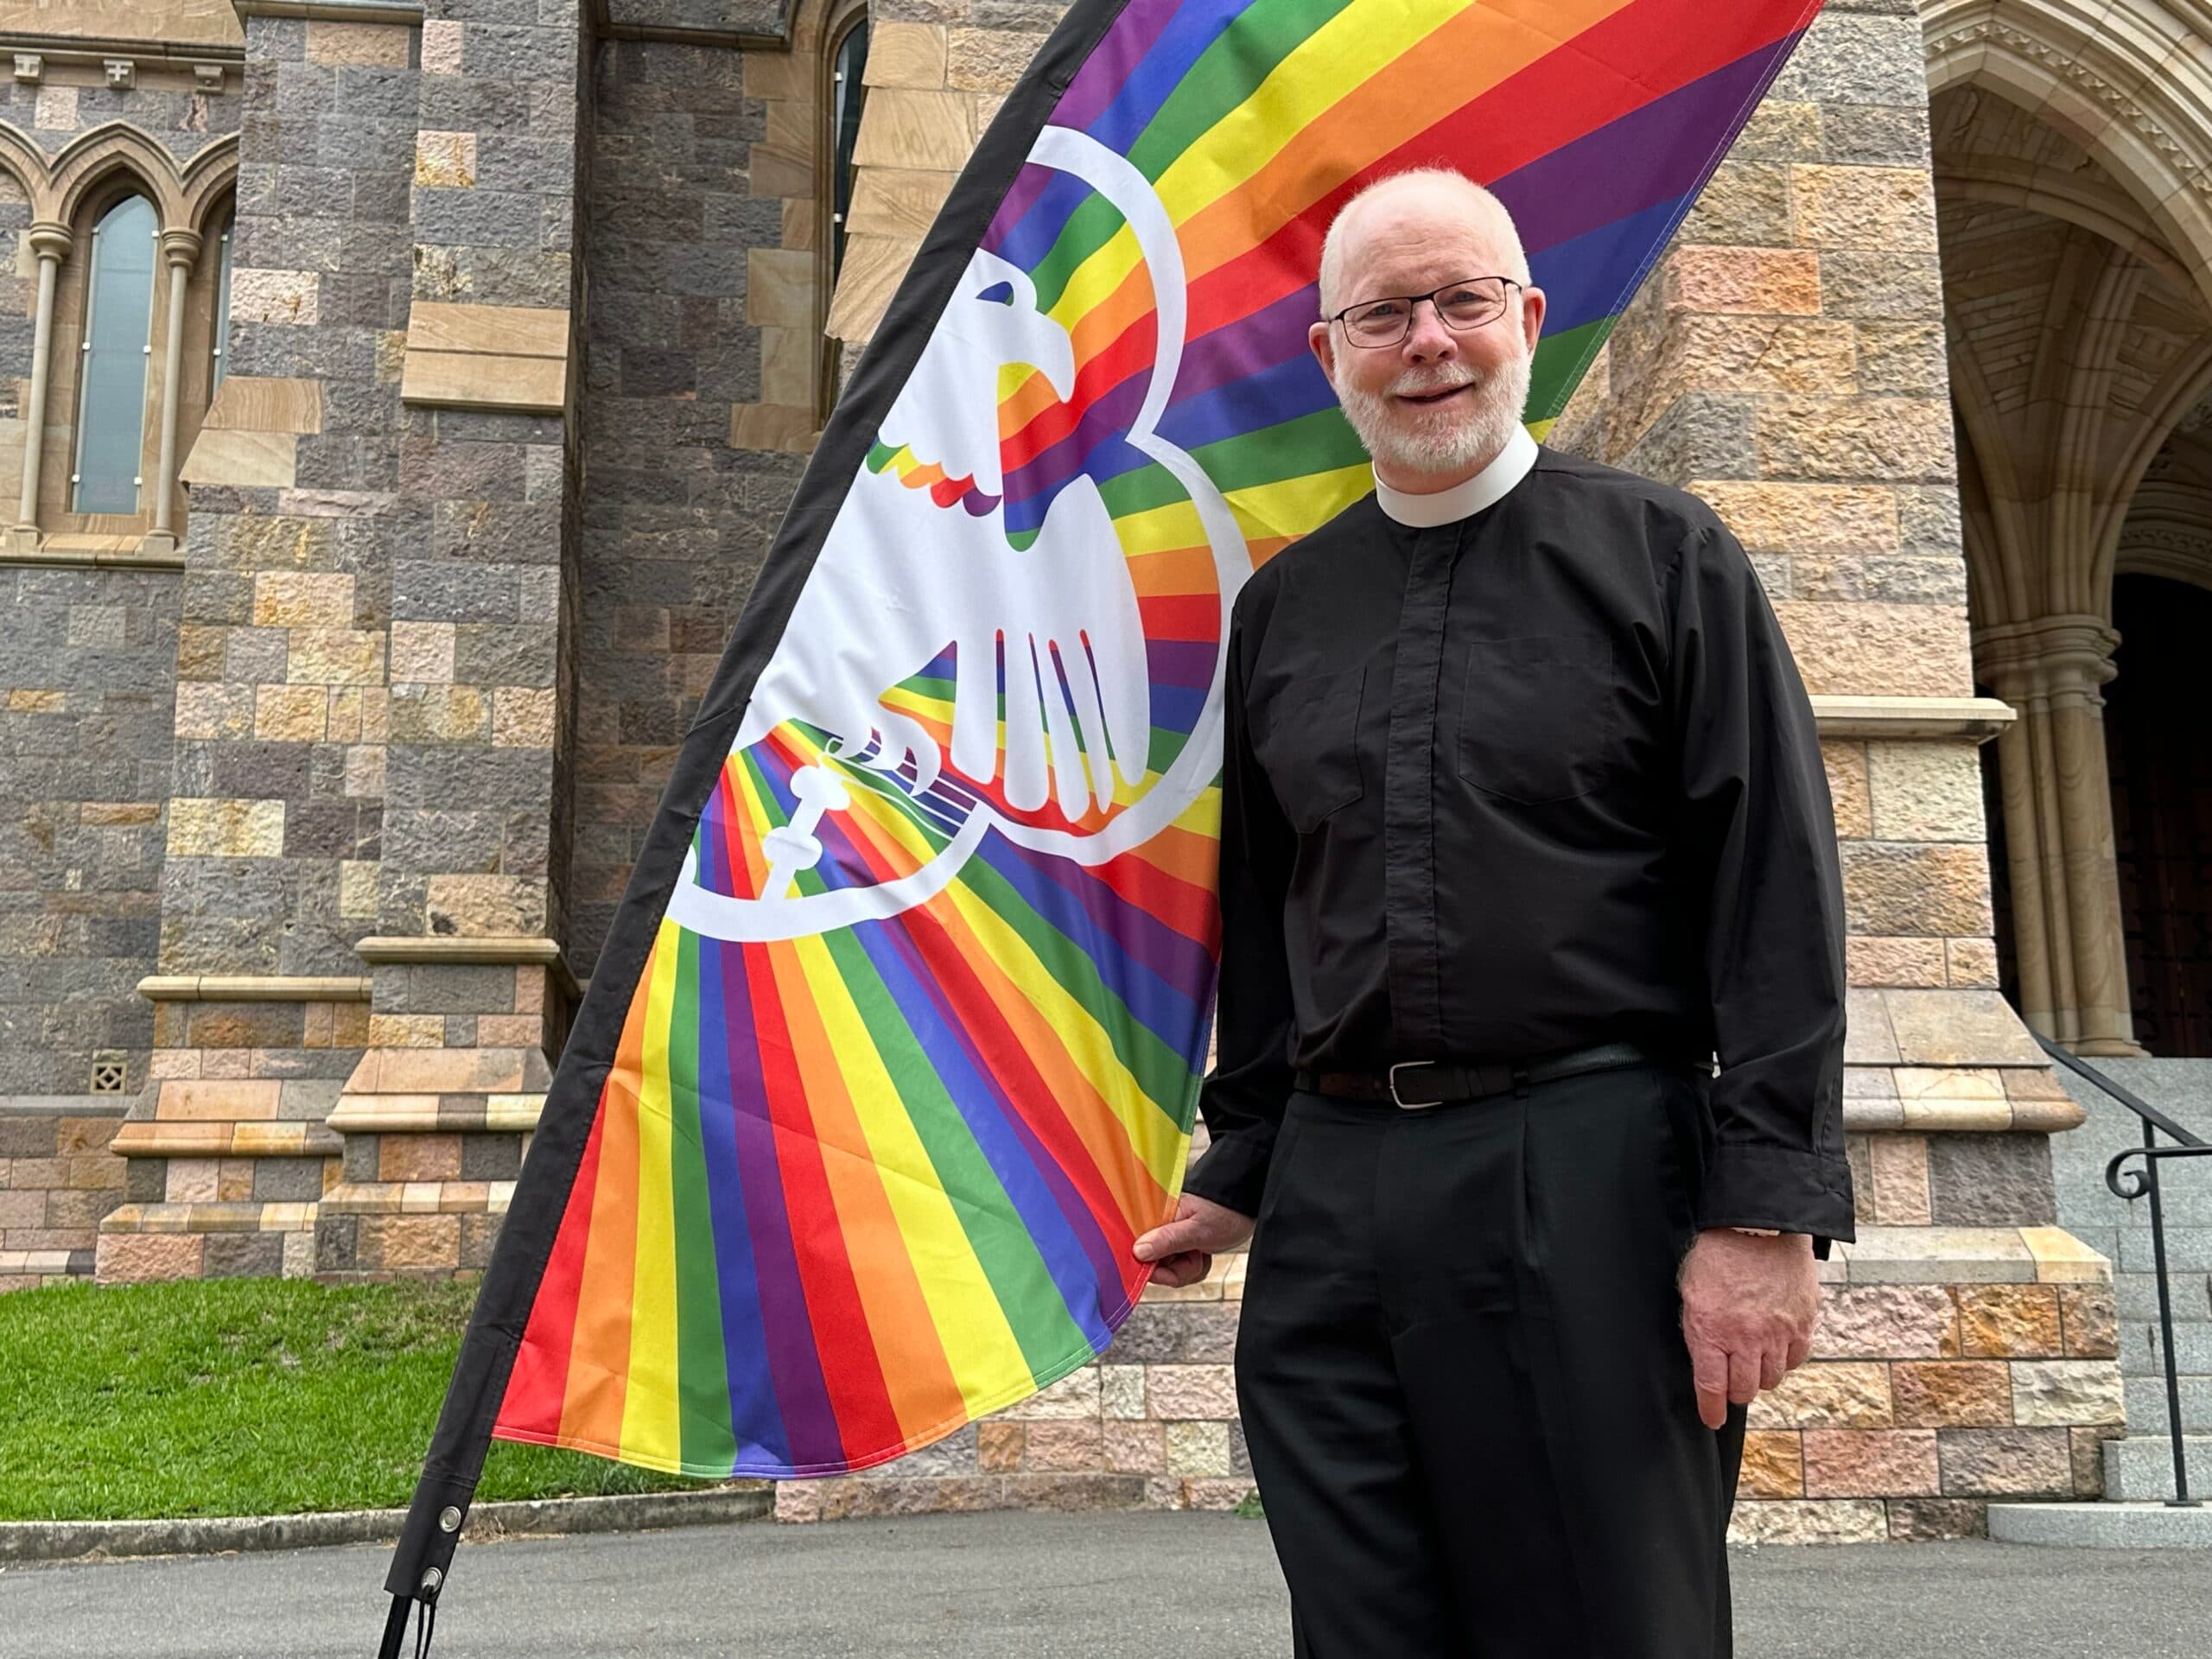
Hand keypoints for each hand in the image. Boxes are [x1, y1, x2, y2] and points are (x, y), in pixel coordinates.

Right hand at [1131, 1193, 1255, 1287]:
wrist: (1244, 1205)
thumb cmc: (1224, 1210)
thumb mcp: (1196, 1230)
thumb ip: (1167, 1240)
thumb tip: (1138, 1251)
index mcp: (1157, 1221)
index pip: (1139, 1252)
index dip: (1153, 1268)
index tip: (1170, 1271)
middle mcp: (1160, 1231)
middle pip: (1155, 1267)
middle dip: (1178, 1270)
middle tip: (1195, 1256)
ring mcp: (1171, 1240)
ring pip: (1170, 1271)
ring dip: (1190, 1269)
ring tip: (1202, 1252)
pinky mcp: (1181, 1248)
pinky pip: (1182, 1270)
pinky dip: (1195, 1267)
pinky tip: (1203, 1255)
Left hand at [1677, 1228, 1820, 1430]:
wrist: (1759, 1226)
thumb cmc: (1718, 1255)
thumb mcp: (1691, 1292)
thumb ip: (1698, 1330)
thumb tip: (1705, 1362)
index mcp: (1711, 1330)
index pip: (1711, 1386)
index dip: (1711, 1409)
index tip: (1712, 1418)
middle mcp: (1746, 1338)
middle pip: (1744, 1389)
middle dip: (1734, 1390)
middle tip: (1731, 1379)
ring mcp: (1777, 1333)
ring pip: (1771, 1379)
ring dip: (1759, 1374)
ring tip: (1752, 1357)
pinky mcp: (1802, 1324)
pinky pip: (1795, 1360)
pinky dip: (1783, 1359)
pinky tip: (1774, 1344)